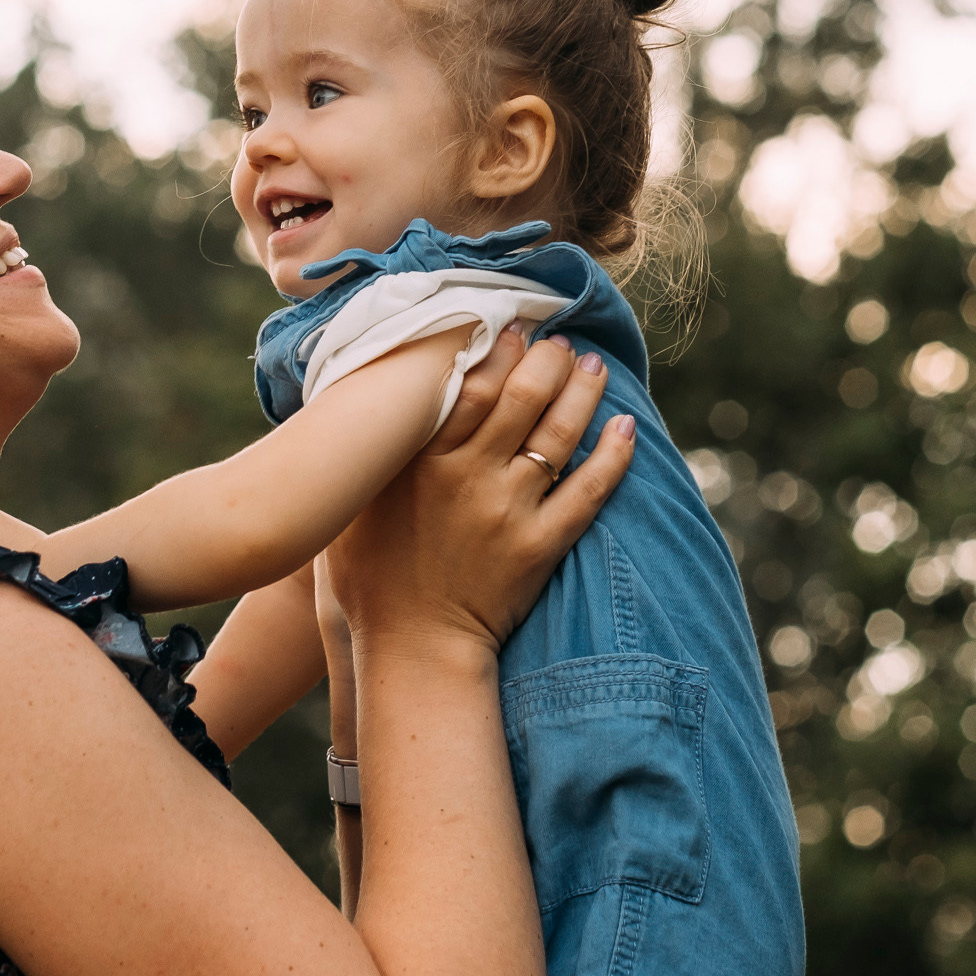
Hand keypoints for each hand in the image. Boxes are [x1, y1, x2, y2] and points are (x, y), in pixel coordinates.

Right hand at [328, 333, 632, 653]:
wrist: (413, 649)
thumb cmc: (370, 579)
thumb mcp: (350, 507)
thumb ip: (363, 457)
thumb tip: (362, 409)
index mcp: (420, 460)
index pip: (470, 382)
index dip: (499, 346)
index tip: (514, 326)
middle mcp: (468, 476)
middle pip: (522, 394)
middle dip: (547, 358)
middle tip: (560, 341)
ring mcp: (508, 509)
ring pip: (558, 432)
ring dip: (582, 391)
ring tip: (593, 366)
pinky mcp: (541, 544)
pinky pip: (589, 490)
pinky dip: (613, 455)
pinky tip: (625, 426)